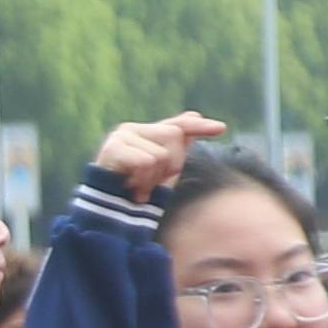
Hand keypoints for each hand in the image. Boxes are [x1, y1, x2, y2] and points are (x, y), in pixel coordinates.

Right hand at [86, 111, 226, 201]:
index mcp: (146, 132)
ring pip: (160, 153)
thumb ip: (178, 146)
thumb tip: (195, 114)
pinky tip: (131, 189)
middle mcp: (132, 129)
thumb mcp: (163, 171)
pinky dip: (143, 180)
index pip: (178, 126)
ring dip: (153, 178)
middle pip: (173, 136)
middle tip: (151, 182)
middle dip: (170, 165)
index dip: (199, 127)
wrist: (106, 212)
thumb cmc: (135, 191)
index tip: (222, 128)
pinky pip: (146, 161)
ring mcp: (121, 136)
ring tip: (139, 187)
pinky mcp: (112, 148)